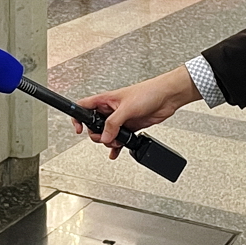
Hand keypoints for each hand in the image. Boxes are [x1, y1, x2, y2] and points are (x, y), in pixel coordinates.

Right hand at [74, 66, 200, 158]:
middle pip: (94, 125)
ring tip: (117, 142)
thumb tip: (105, 137)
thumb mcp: (127, 108)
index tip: (80, 130)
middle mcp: (111, 109)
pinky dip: (117, 146)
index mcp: (106, 100)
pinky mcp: (130, 126)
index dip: (78, 118)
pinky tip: (116, 151)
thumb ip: (113, 124)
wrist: (167, 97)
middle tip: (106, 138)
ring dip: (109, 141)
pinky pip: (119, 138)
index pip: (84, 107)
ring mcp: (121, 118)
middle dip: (98, 135)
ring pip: (107, 134)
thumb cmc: (148, 92)